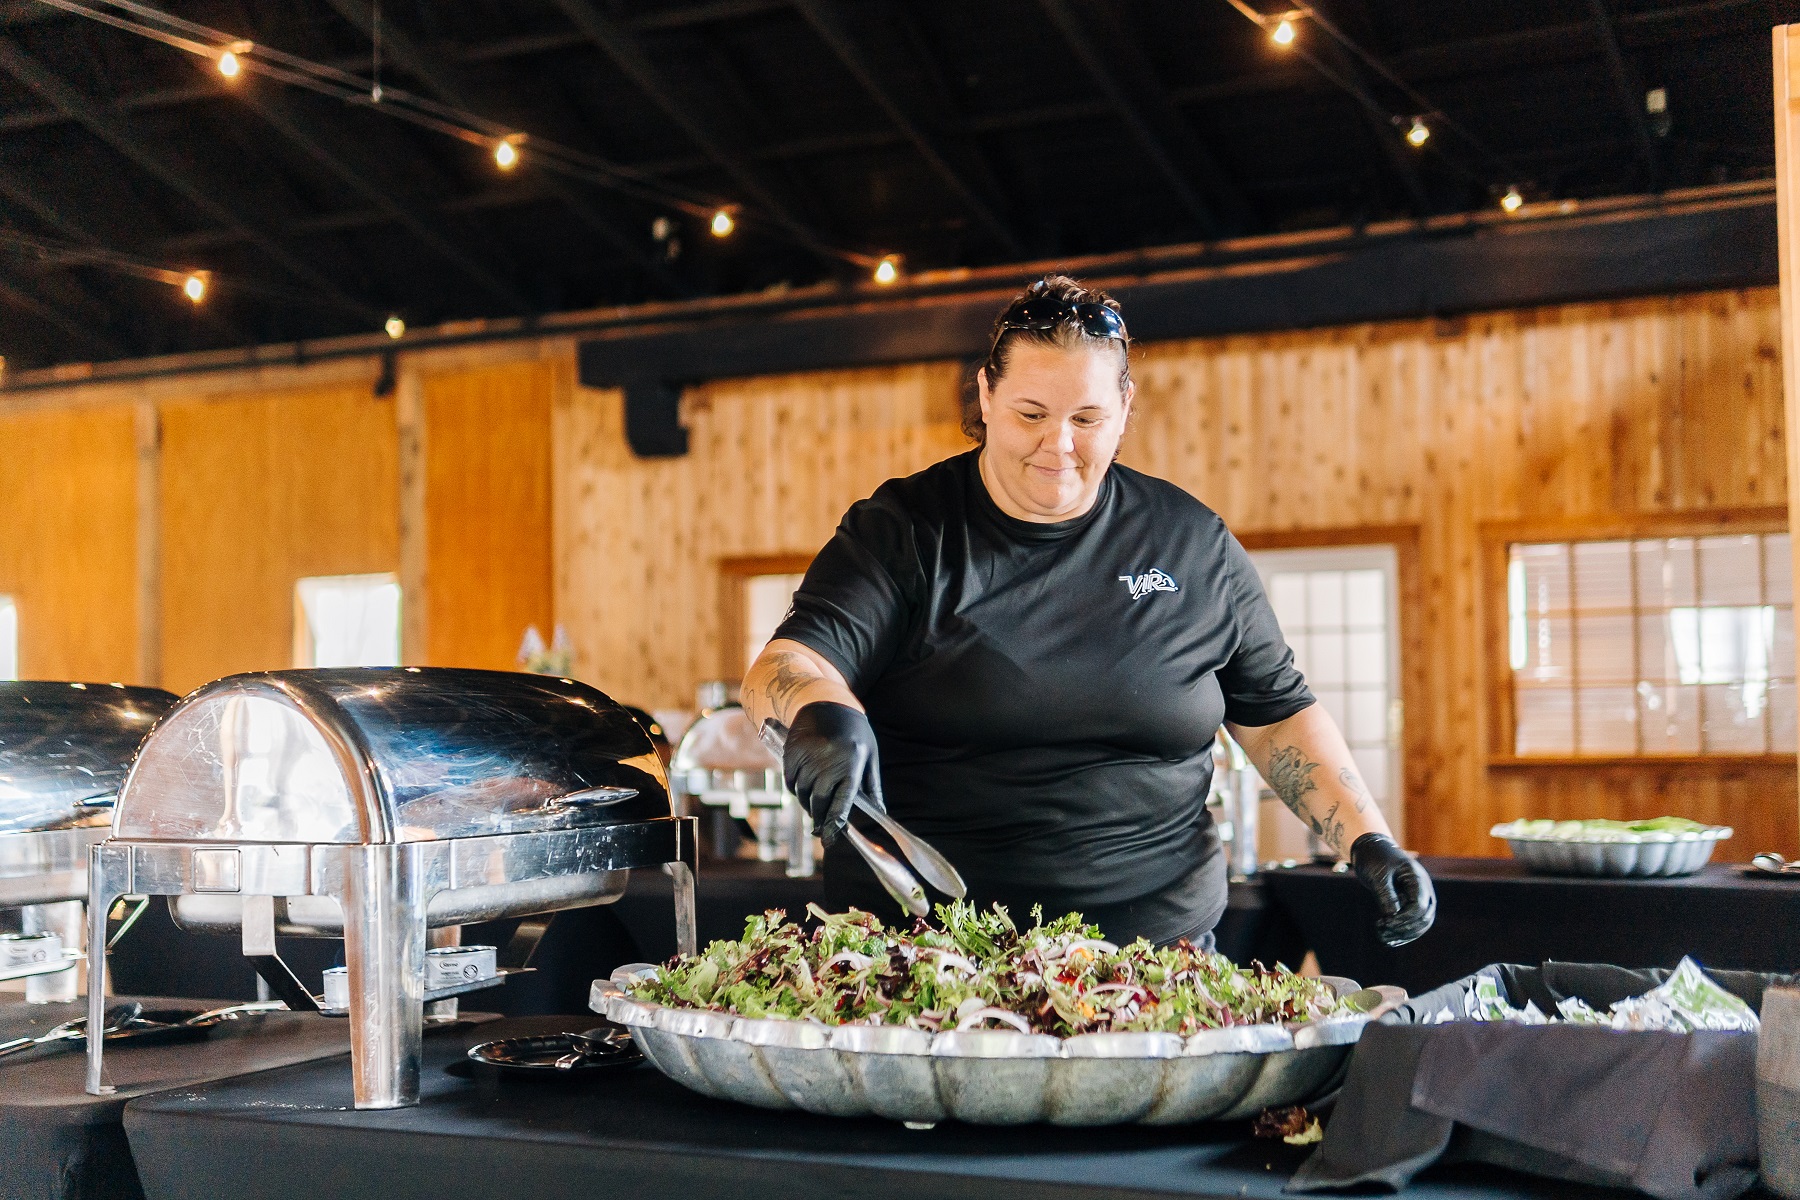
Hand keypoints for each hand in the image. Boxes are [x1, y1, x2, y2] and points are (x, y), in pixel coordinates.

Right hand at [782, 702, 884, 845]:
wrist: (827, 702)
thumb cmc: (854, 732)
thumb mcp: (869, 755)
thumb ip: (872, 786)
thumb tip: (880, 813)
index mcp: (851, 765)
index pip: (841, 803)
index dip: (834, 823)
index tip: (830, 838)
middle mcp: (828, 763)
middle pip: (818, 802)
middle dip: (819, 819)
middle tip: (820, 829)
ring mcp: (808, 758)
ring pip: (803, 794)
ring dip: (808, 805)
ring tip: (814, 805)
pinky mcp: (792, 753)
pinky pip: (791, 782)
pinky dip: (796, 790)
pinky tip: (804, 788)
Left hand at [1350, 833, 1435, 946]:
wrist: (1371, 849)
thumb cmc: (1374, 858)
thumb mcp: (1377, 875)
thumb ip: (1386, 894)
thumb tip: (1393, 917)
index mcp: (1417, 879)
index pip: (1419, 906)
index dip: (1404, 919)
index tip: (1384, 923)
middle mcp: (1422, 889)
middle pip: (1424, 917)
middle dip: (1405, 929)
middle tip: (1383, 932)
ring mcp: (1418, 896)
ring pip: (1421, 923)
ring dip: (1404, 934)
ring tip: (1383, 938)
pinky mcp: (1409, 902)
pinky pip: (1413, 922)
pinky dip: (1402, 932)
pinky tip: (1388, 940)